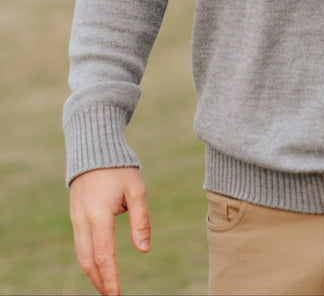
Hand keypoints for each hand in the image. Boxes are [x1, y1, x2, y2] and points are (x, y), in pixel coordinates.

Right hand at [69, 166, 149, 295]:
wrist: (93, 148)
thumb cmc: (119, 168)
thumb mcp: (136, 191)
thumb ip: (141, 220)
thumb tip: (144, 249)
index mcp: (99, 214)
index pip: (104, 255)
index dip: (110, 277)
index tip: (117, 294)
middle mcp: (82, 220)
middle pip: (88, 260)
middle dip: (99, 281)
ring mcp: (75, 218)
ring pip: (81, 255)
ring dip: (92, 273)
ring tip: (106, 287)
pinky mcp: (75, 216)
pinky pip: (80, 244)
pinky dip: (88, 259)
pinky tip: (98, 266)